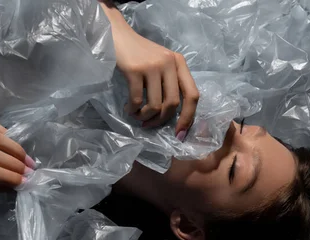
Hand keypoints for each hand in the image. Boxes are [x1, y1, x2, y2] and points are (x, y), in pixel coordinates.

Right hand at [111, 19, 199, 136]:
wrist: (116, 35)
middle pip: (173, 104)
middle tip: (148, 124)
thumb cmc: (139, 55)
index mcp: (179, 63)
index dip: (188, 118)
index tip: (179, 134)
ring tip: (136, 115)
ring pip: (155, 106)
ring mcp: (152, 66)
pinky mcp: (135, 69)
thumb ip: (169, 84)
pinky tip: (127, 108)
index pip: (192, 95)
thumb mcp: (161, 65)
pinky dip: (132, 110)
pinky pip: (137, 101)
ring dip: (144, 117)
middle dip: (160, 120)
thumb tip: (172, 117)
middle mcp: (169, 63)